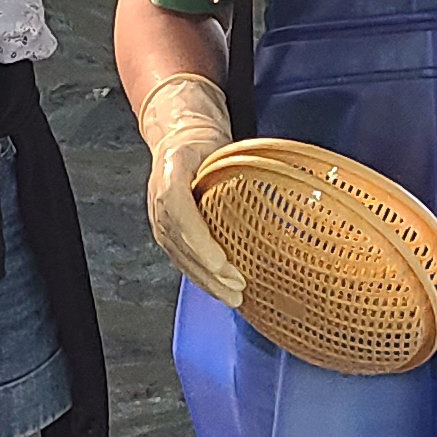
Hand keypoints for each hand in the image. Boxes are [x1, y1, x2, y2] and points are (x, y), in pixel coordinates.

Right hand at [135, 72, 246, 304]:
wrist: (178, 138)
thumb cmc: (203, 144)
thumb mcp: (220, 146)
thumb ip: (237, 168)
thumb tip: (277, 192)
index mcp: (171, 174)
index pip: (180, 213)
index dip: (200, 242)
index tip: (222, 263)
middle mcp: (159, 199)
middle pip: (180, 243)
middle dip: (208, 271)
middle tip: (237, 289)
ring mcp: (159, 219)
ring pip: (180, 257)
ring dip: (206, 281)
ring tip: (232, 298)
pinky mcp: (166, 232)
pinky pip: (181, 259)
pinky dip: (201, 277)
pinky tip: (219, 289)